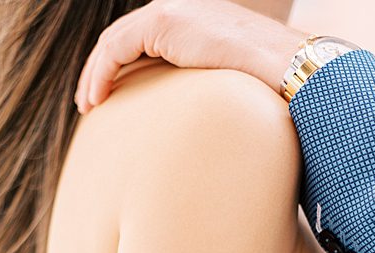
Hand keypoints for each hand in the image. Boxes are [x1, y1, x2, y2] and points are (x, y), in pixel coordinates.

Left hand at [75, 0, 306, 112]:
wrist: (286, 64)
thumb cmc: (272, 84)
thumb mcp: (235, 83)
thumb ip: (213, 87)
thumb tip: (211, 121)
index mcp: (196, 21)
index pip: (147, 40)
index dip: (125, 66)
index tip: (115, 94)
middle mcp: (180, 9)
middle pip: (125, 38)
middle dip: (103, 70)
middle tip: (93, 100)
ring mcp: (170, 12)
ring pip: (115, 42)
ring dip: (96, 74)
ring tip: (88, 105)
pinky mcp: (164, 22)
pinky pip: (117, 48)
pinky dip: (101, 73)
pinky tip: (97, 98)